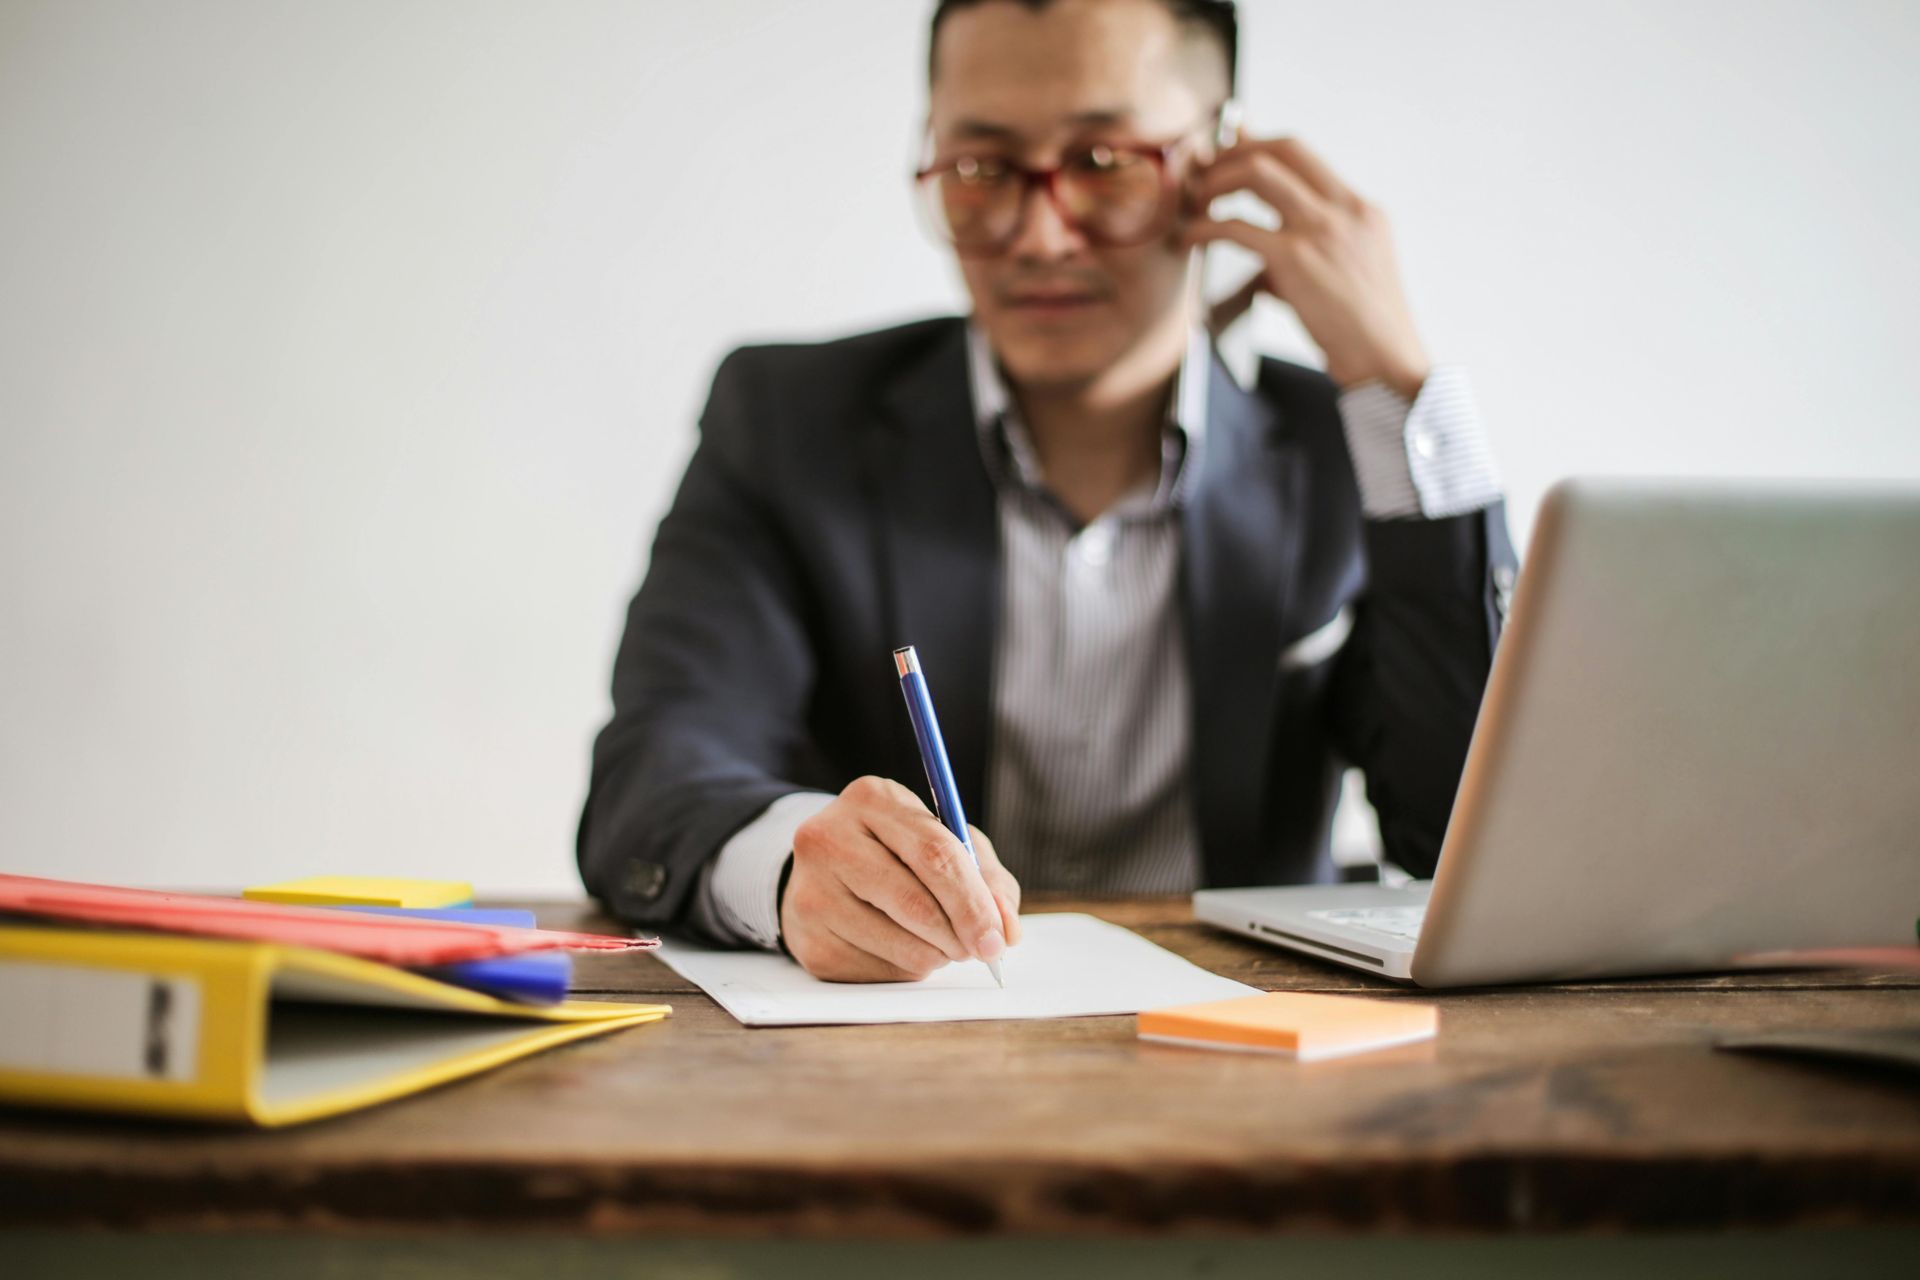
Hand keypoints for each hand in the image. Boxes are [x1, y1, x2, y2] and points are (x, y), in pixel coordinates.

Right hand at [780, 776, 1022, 981]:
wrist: (824, 872)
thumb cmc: (897, 853)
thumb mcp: (944, 840)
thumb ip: (985, 877)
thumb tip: (1005, 929)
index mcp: (871, 799)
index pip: (934, 852)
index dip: (973, 901)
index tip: (998, 936)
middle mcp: (829, 839)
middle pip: (914, 901)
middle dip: (960, 934)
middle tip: (981, 950)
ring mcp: (811, 892)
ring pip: (899, 943)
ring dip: (937, 954)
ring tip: (942, 942)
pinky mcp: (808, 941)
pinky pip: (877, 971)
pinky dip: (907, 968)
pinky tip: (904, 948)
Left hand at [1184, 136, 1430, 399]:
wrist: (1386, 360)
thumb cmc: (1365, 329)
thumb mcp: (1350, 273)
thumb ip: (1312, 251)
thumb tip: (1265, 255)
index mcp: (1361, 209)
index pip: (1305, 154)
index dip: (1260, 143)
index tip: (1232, 147)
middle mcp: (1345, 209)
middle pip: (1283, 148)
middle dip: (1236, 151)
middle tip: (1206, 170)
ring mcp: (1321, 230)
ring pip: (1258, 172)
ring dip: (1218, 180)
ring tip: (1195, 201)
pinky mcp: (1295, 260)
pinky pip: (1236, 227)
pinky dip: (1204, 227)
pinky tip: (1189, 238)